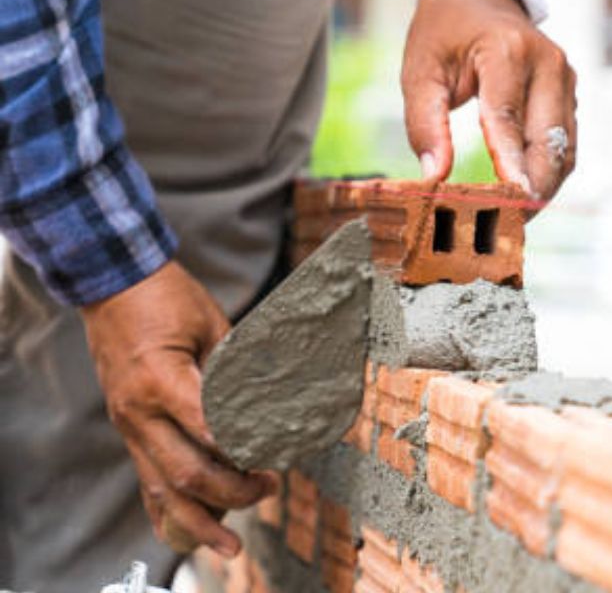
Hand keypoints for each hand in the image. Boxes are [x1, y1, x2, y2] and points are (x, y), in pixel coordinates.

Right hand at [80, 261, 273, 556]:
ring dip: (200, 520)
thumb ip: (237, 367)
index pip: (209, 431)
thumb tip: (276, 402)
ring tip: (231, 545)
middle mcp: (139, 411)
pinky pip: (148, 481)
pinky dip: (171, 511)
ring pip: (162, 490)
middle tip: (269, 488)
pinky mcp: (129, 431)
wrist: (113, 286)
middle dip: (233, 491)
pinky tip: (192, 533)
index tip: (278, 458)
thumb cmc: (167, 298)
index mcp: (161, 380)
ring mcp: (129, 425)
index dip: (246, 451)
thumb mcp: (212, 323)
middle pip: (187, 472)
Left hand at [402, 0, 577, 214]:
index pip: (509, 118)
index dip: (510, 164)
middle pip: (548, 142)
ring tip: (514, 219)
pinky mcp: (570, 93)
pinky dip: (548, 172)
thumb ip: (425, 123)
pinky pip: (566, 144)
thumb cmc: (444, 32)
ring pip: (564, 150)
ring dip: (543, 187)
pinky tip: (526, 194)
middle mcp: (548, 64)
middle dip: (531, 189)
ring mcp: (566, 79)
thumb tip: (433, 177)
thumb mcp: (420, 70)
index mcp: (507, 51)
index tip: (511, 202)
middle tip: (505, 226)